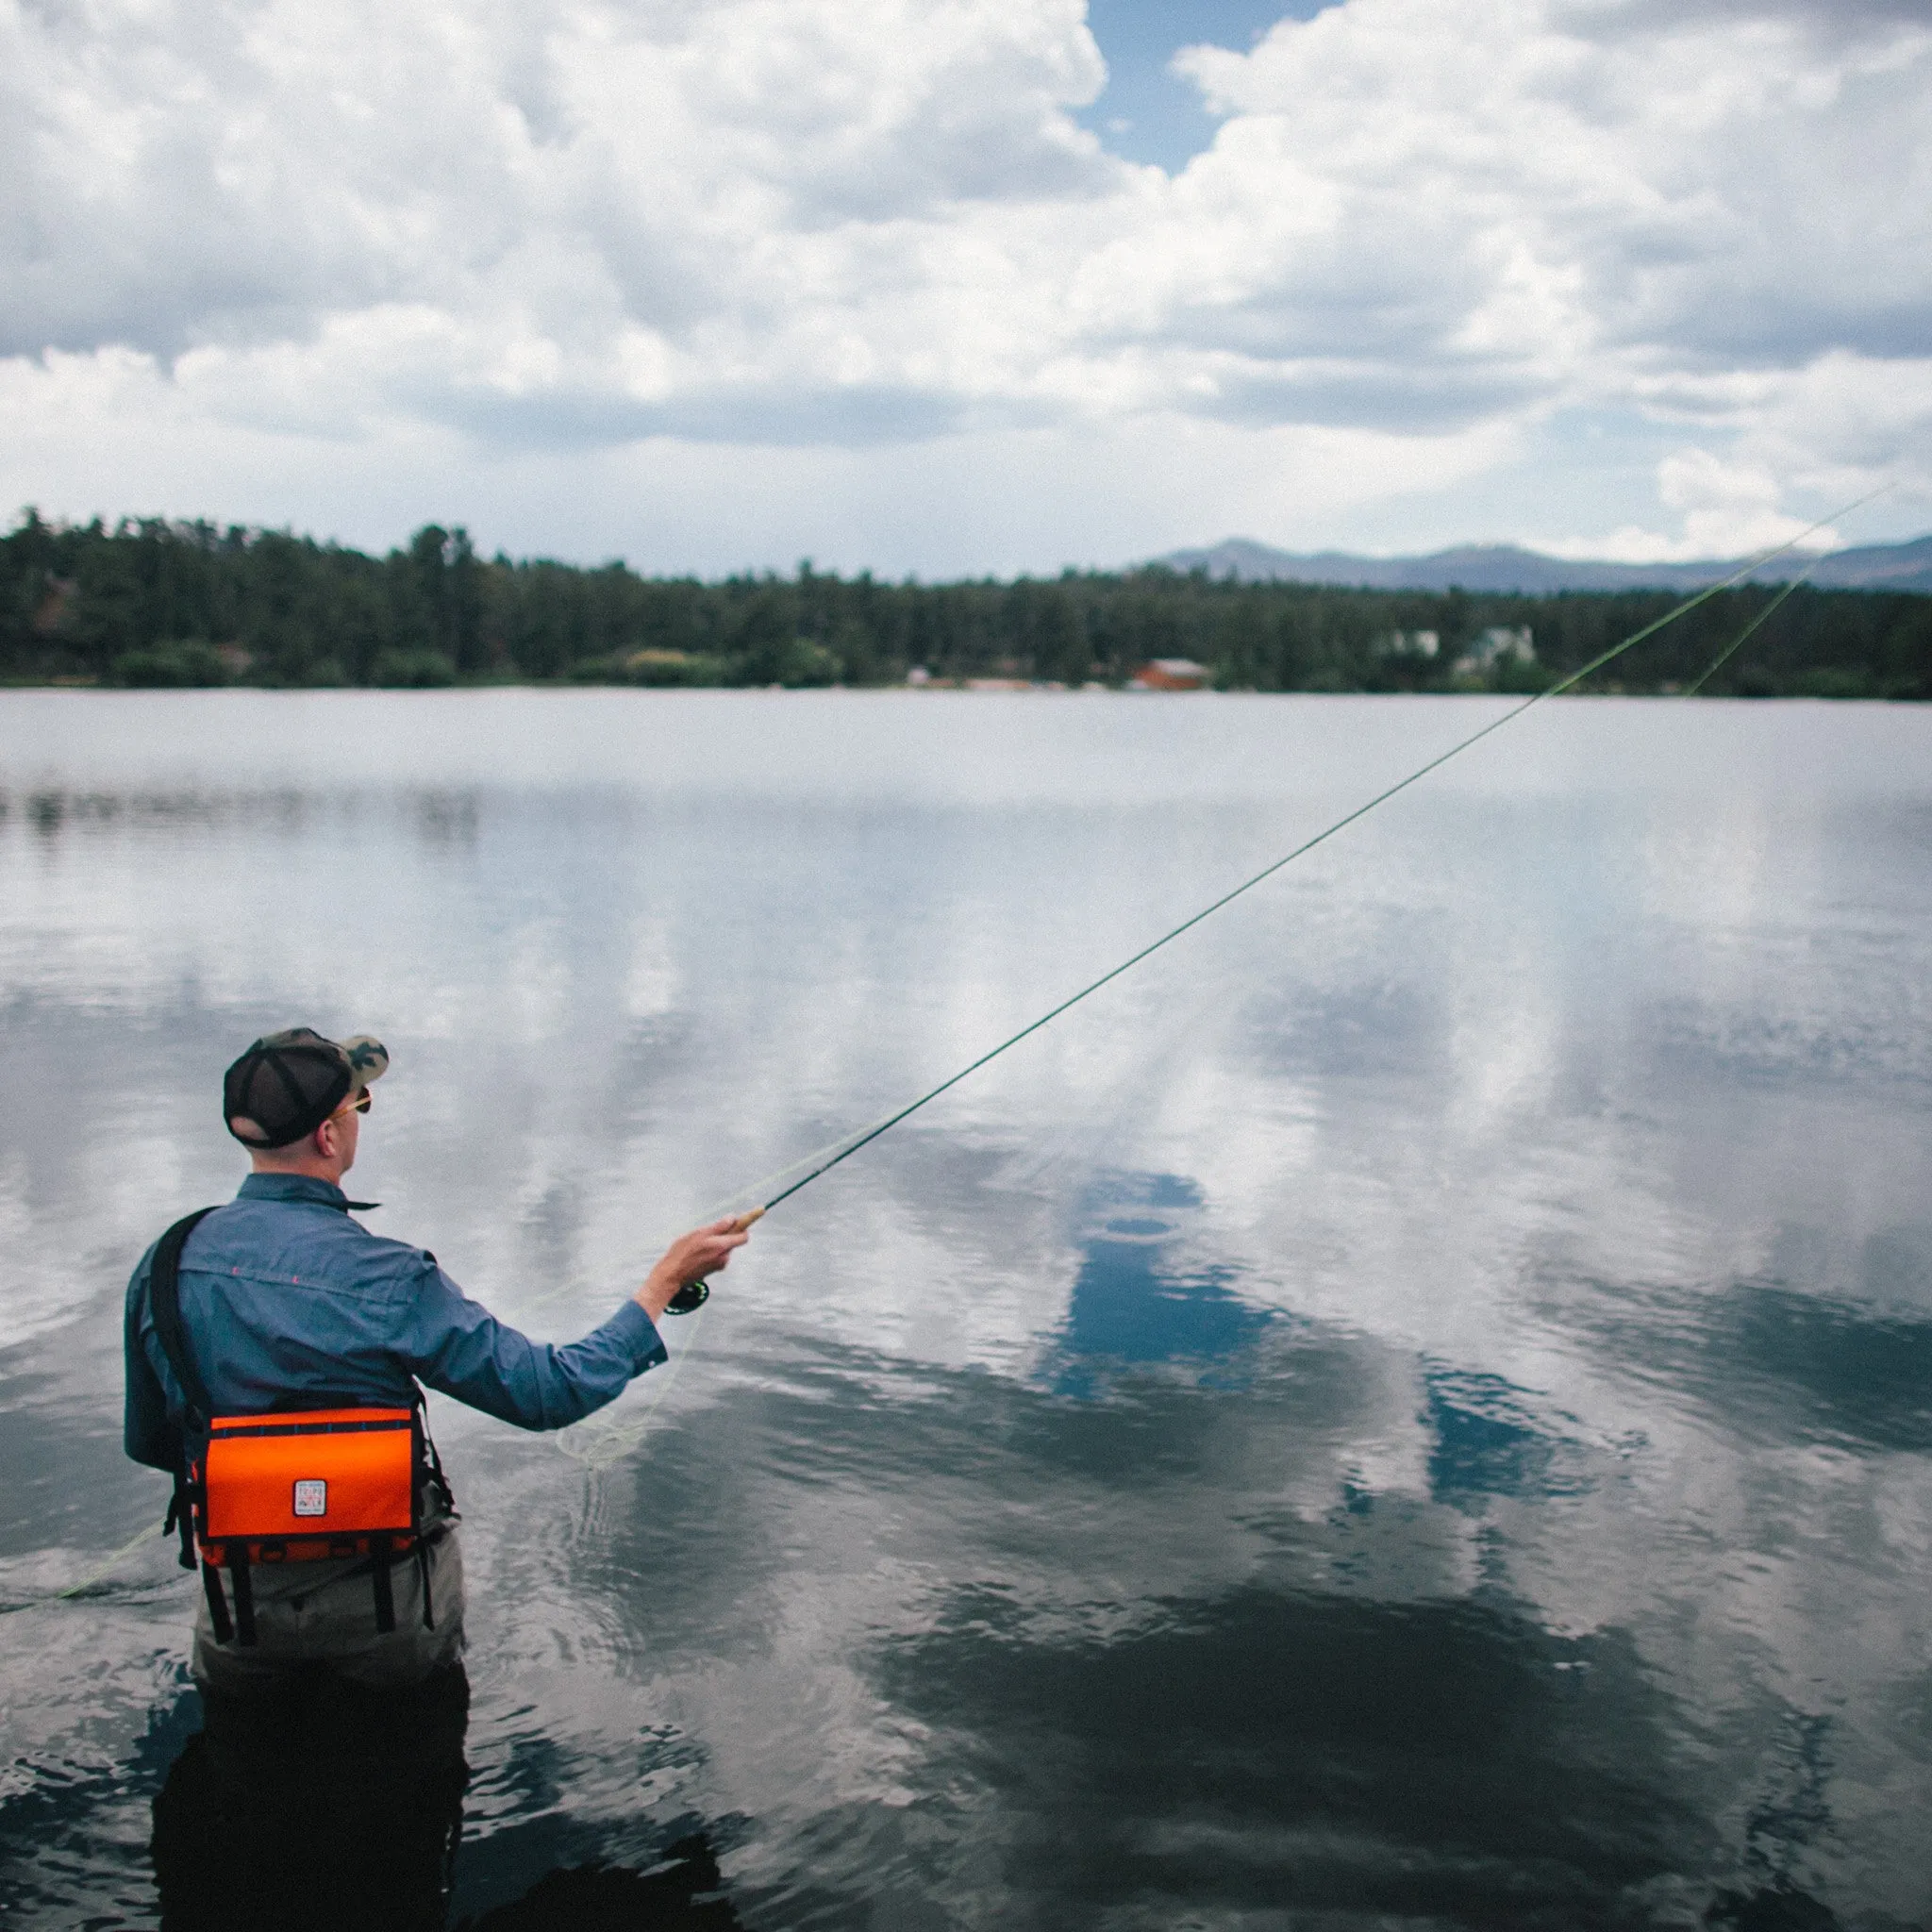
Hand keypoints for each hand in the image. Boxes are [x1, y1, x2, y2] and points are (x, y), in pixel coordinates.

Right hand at [635, 1215, 753, 1321]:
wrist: (672, 1275)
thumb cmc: (682, 1252)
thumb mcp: (698, 1234)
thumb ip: (718, 1227)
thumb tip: (733, 1218)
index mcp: (721, 1245)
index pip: (743, 1233)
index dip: (750, 1219)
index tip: (761, 1209)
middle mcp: (724, 1255)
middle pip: (735, 1238)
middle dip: (729, 1232)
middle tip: (714, 1229)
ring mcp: (721, 1263)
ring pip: (725, 1245)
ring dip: (718, 1241)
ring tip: (698, 1243)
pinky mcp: (716, 1268)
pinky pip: (719, 1253)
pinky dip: (713, 1250)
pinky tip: (698, 1252)